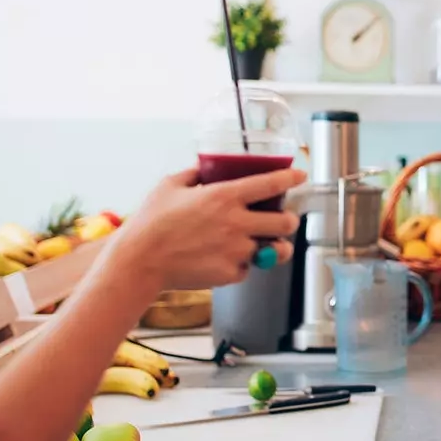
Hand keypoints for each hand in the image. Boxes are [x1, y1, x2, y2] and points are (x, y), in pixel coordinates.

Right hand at [113, 165, 305, 289]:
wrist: (139, 262)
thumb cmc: (150, 222)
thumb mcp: (170, 186)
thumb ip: (194, 173)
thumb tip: (204, 166)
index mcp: (223, 197)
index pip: (270, 184)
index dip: (291, 179)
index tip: (301, 177)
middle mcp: (236, 223)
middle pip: (285, 222)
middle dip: (290, 220)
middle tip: (285, 219)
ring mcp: (235, 250)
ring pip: (274, 250)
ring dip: (276, 246)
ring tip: (269, 244)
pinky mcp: (230, 274)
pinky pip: (247, 268)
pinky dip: (242, 265)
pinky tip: (228, 259)